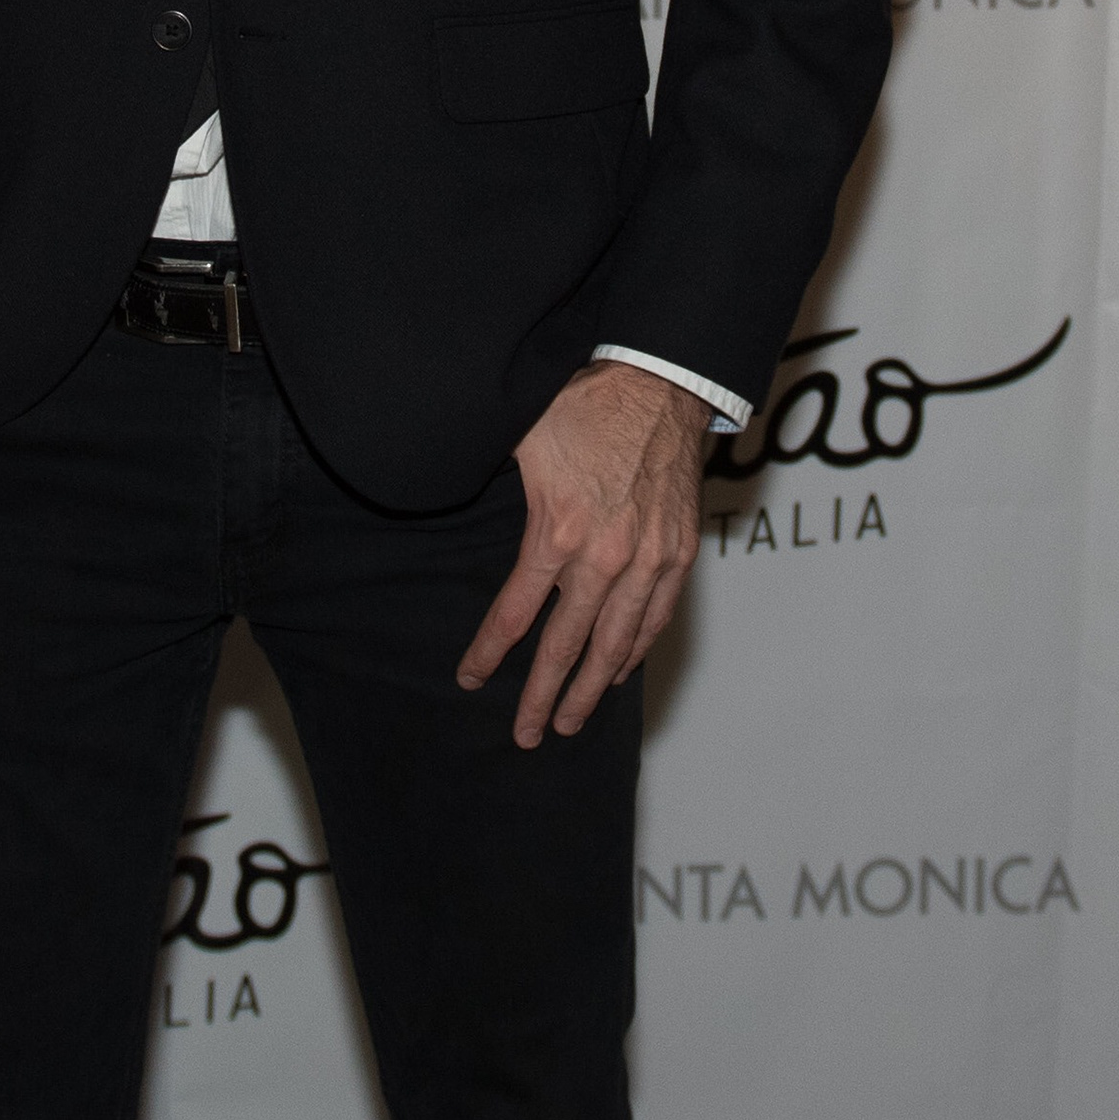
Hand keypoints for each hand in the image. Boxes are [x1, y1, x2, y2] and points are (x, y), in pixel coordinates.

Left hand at [457, 361, 707, 747]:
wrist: (660, 384)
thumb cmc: (586, 406)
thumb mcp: (523, 438)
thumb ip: (493, 479)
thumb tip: (440, 483)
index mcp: (559, 532)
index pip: (515, 612)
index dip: (489, 651)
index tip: (470, 678)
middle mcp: (605, 558)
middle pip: (566, 646)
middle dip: (542, 696)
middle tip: (527, 735)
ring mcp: (647, 561)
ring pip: (616, 644)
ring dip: (591, 688)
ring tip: (572, 720)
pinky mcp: (678, 555)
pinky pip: (655, 619)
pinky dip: (635, 651)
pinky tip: (618, 672)